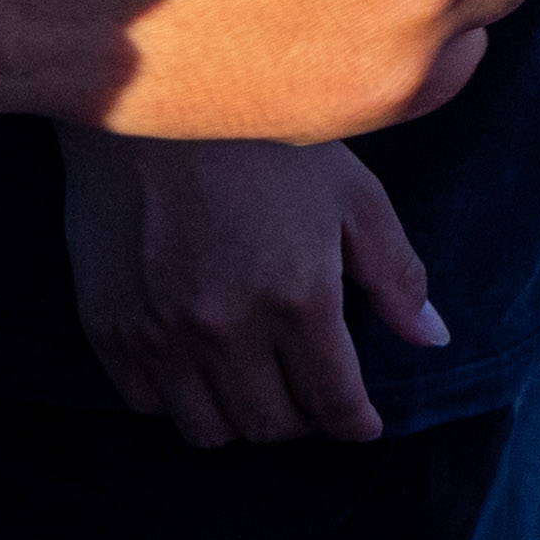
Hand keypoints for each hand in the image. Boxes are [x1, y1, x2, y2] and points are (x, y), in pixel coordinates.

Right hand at [59, 135, 441, 445]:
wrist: (155, 110)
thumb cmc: (269, 147)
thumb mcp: (355, 198)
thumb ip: (395, 276)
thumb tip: (433, 339)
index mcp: (299, 298)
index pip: (333, 400)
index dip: (354, 423)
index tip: (363, 425)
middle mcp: (227, 328)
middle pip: (270, 424)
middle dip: (303, 422)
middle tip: (313, 398)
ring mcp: (160, 333)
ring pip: (206, 429)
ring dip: (241, 420)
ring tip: (258, 388)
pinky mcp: (106, 327)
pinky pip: (144, 401)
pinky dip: (177, 398)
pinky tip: (199, 367)